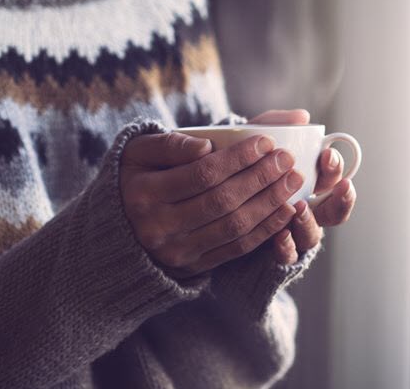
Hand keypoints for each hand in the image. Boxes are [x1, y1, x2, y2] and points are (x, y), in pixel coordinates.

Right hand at [119, 131, 304, 276]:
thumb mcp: (139, 152)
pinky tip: (285, 211)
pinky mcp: (192, 267)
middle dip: (261, 179)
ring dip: (269, 204)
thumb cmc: (135, 177)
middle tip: (288, 161)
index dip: (238, 159)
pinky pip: (235, 249)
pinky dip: (265, 229)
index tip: (266, 142)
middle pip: (222, 201)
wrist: (116, 227)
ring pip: (233, 227)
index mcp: (143, 193)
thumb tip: (207, 145)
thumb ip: (172, 143)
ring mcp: (176, 251)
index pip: (202, 174)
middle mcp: (157, 227)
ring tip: (292, 182)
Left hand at [249, 110, 357, 264]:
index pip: (333, 178)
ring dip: (310, 222)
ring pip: (313, 236)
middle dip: (339, 198)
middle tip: (333, 186)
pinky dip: (286, 245)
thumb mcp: (251, 136)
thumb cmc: (235, 159)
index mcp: (307, 181)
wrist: (201, 192)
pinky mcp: (270, 250)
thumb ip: (273, 123)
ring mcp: (290, 232)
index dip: (335, 168)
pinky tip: (280, 235)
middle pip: (334, 211)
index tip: (327, 155)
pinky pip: (286, 256)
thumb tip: (302, 116)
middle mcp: (304, 209)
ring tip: (301, 208)